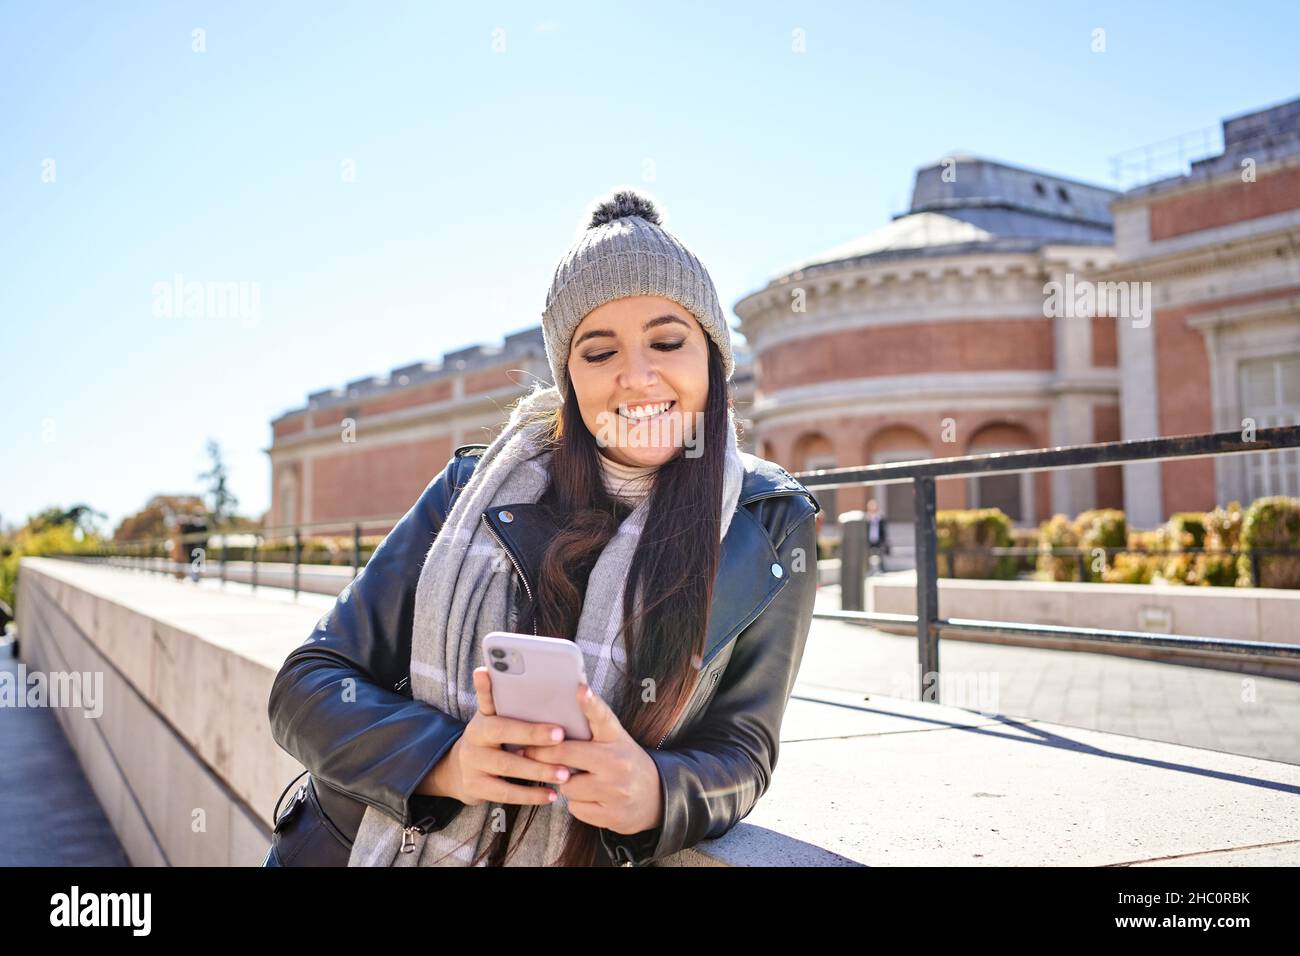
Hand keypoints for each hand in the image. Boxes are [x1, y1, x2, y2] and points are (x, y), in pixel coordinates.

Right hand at [418, 666, 570, 807]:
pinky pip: (505, 793)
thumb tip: (516, 678)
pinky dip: (530, 795)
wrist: (461, 770)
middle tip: (560, 735)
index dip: (486, 687)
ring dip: (538, 770)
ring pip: (507, 766)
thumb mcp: (495, 719)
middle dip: (532, 734)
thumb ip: (508, 704)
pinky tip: (551, 795)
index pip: (488, 701)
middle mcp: (474, 737)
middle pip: (502, 732)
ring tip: (564, 773)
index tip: (488, 674)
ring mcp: (472, 764)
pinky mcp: (476, 787)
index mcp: (482, 717)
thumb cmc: (493, 739)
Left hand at [519, 682, 663, 834]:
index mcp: (617, 738)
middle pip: (567, 754)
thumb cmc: (625, 763)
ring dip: (565, 783)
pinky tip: (590, 798)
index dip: (590, 703)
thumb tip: (550, 726)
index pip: (603, 717)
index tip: (580, 689)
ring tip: (579, 780)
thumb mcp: (615, 741)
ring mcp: (615, 790)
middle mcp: (617, 762)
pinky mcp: (612, 814)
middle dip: (543, 753)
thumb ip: (591, 732)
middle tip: (527, 751)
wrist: (656, 797)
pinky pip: (574, 808)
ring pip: (567, 785)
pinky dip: (577, 803)